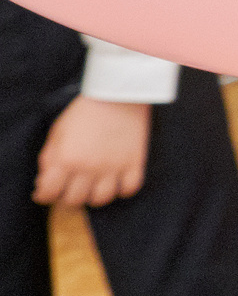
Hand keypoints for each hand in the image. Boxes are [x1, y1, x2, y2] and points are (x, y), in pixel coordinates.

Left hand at [34, 97, 151, 206]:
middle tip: (69, 189)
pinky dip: (121, 189)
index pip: (49, 193)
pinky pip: (128, 189)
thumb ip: (49, 158)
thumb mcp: (57, 132)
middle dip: (67, 197)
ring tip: (92, 187)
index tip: (47, 191)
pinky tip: (116, 181)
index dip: (44, 195)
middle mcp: (89, 167)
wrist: (118, 95)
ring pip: (101, 199)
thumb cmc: (84, 112)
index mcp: (66, 159)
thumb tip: (45, 181)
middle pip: (74, 201)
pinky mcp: (134, 163)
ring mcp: (113, 167)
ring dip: (94, 196)